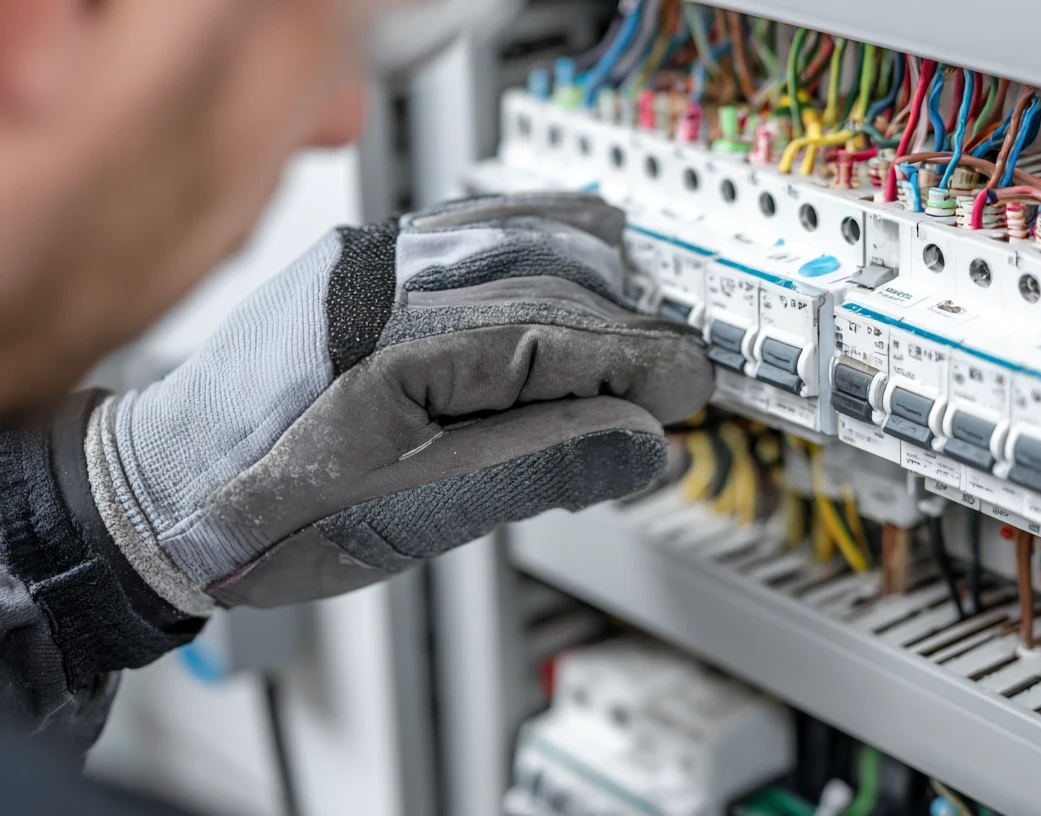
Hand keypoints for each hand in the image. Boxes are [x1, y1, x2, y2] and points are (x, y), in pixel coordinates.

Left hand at [82, 193, 712, 610]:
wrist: (159, 496)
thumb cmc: (263, 515)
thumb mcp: (412, 517)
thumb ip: (536, 468)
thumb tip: (638, 442)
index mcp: (399, 346)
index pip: (559, 335)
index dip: (639, 362)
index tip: (689, 388)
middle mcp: (383, 283)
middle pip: (551, 283)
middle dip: (627, 333)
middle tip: (675, 384)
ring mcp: (367, 263)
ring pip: (517, 237)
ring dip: (594, 282)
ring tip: (639, 335)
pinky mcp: (359, 266)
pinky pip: (470, 231)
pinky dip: (537, 250)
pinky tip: (571, 269)